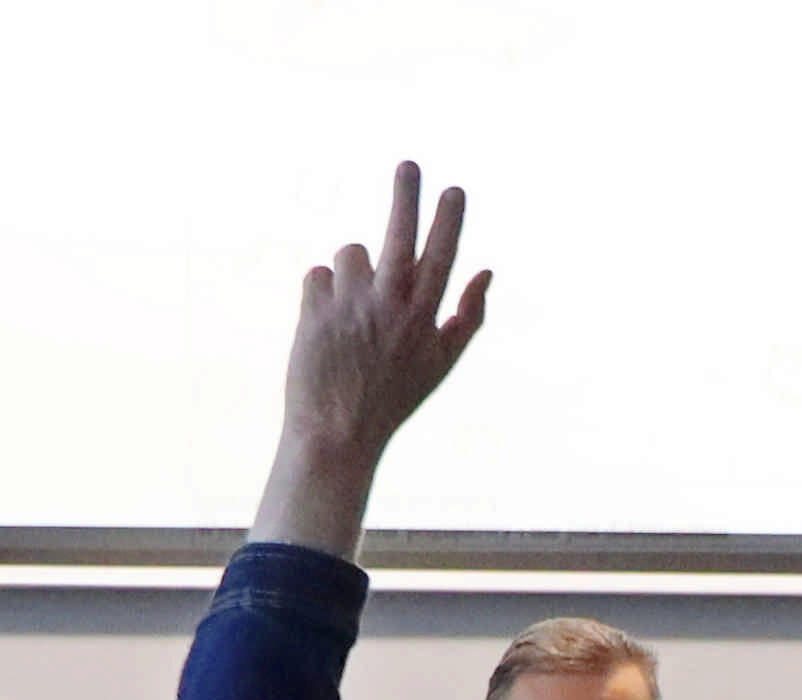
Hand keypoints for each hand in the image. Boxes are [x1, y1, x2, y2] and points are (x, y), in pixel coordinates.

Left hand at [250, 165, 491, 557]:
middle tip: (409, 164)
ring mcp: (351, 306)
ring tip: (350, 313)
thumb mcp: (441, 364)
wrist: (336, 434)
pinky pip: (318, 275)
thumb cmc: (393, 398)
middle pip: (399, 235)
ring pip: (350, 253)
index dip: (449, 219)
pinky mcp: (314, 310)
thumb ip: (469, 317)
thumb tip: (487, 269)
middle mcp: (390, 306)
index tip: (454, 189)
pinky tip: (326, 328)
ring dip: (350, 272)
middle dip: (407, 195)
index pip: (441, 256)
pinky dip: (321, 294)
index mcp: (424, 318)